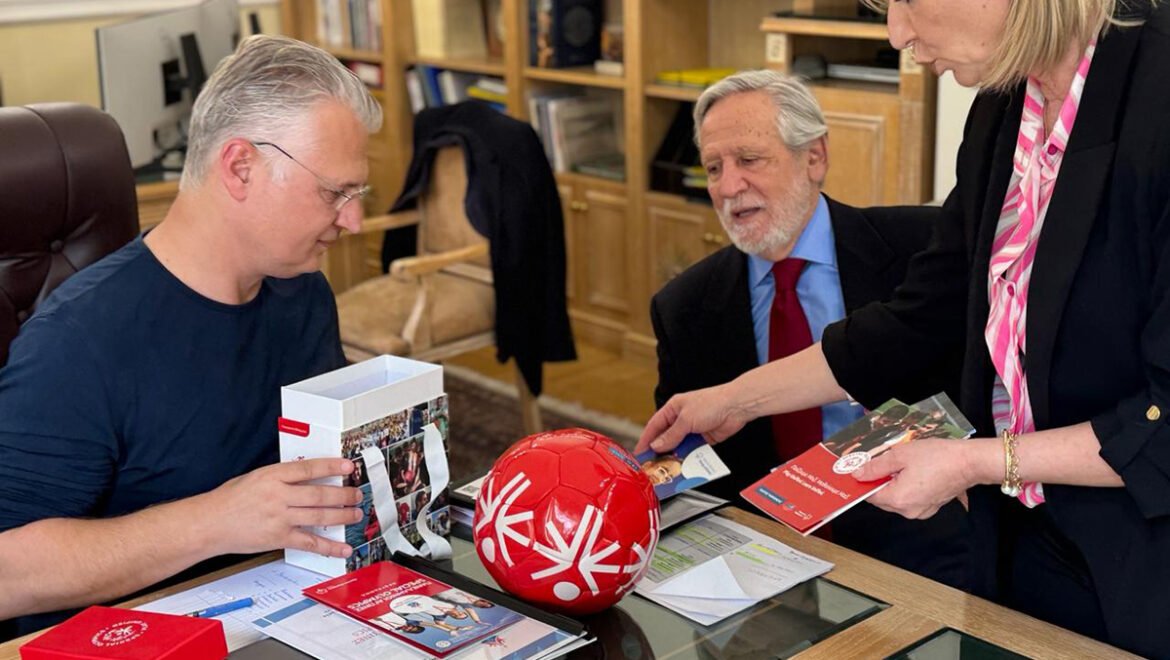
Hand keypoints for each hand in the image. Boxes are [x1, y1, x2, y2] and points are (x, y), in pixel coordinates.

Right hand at [201, 458, 362, 557]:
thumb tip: (310, 477)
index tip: (349, 466)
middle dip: (344, 495)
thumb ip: (282, 477)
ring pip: (320, 517)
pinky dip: (329, 547)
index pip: (309, 468)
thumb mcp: (256, 477)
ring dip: (343, 516)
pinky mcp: (278, 538)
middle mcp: (278, 496)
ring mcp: (279, 518)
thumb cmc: (230, 499)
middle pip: (320, 494)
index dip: (332, 466)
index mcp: (273, 476)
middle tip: (357, 495)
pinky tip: (343, 548)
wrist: (209, 523)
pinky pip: (310, 543)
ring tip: (356, 514)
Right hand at [636, 384, 748, 453]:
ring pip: (680, 446)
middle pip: (666, 438)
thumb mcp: (686, 419)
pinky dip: (690, 457)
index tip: (640, 452)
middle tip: (653, 464)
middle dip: (660, 450)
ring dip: (676, 455)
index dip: (646, 439)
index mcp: (673, 408)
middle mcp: (682, 419)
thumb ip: (671, 435)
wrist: (736, 406)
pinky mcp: (704, 438)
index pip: (655, 425)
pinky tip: (686, 464)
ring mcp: (693, 429)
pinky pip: (693, 450)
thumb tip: (657, 445)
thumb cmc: (711, 403)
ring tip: (669, 468)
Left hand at [851, 439, 973, 518]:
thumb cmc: (937, 456)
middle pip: (882, 498)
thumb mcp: (900, 455)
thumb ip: (876, 466)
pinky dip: (906, 487)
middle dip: (879, 481)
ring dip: (893, 483)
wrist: (969, 462)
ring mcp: (921, 511)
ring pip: (896, 498)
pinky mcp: (931, 507)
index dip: (863, 481)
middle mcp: (908, 511)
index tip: (861, 469)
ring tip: (900, 464)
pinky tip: (913, 472)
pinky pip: (910, 499)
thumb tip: (858, 474)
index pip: (869, 495)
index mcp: (898, 499)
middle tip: (882, 462)